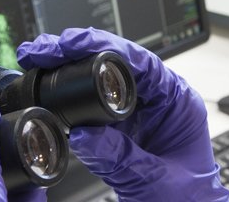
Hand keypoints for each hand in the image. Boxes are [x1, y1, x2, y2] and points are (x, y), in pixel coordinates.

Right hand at [17, 27, 228, 200]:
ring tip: (40, 59)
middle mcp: (158, 98)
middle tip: (43, 49)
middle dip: (77, 50)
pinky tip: (51, 83)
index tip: (72, 43)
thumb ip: (119, 158)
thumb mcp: (153, 180)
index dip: (104, 46)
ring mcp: (139, 110)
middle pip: (117, 61)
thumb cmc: (188, 200)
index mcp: (177, 100)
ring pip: (103, 76)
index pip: (140, 62)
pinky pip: (95, 99)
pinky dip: (71, 90)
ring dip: (71, 65)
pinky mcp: (122, 124)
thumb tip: (81, 133)